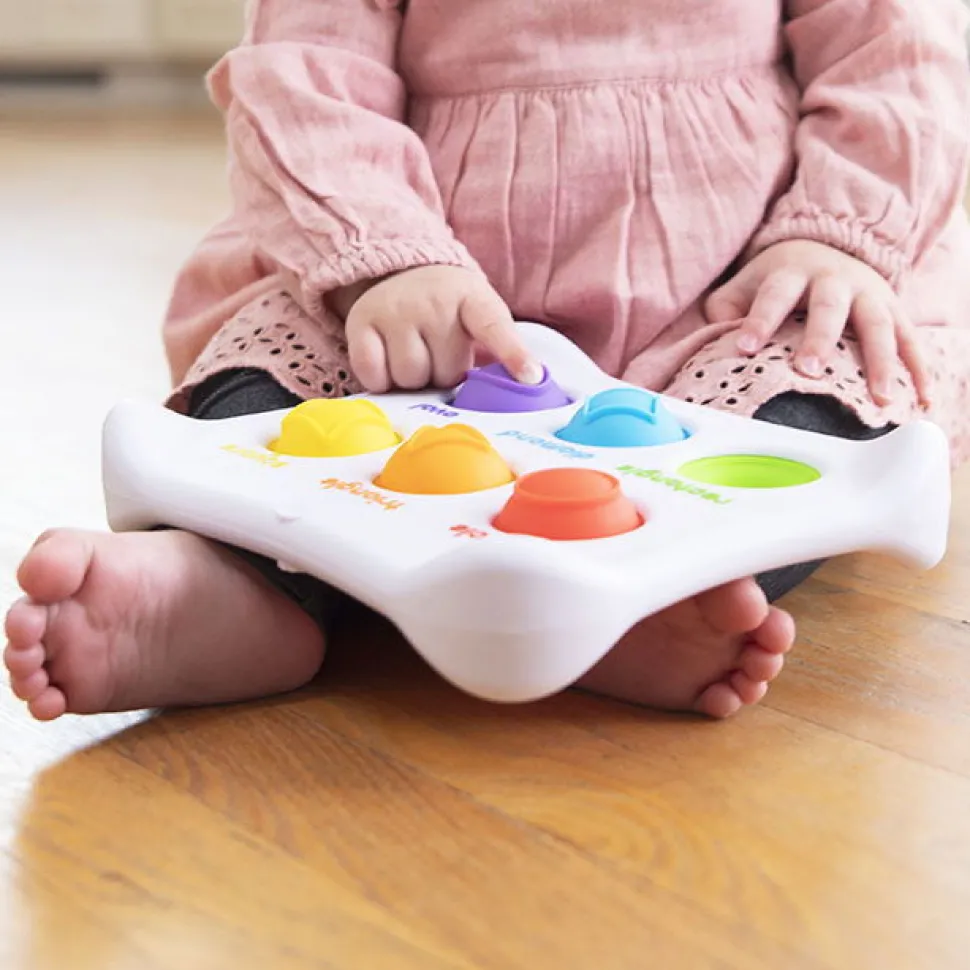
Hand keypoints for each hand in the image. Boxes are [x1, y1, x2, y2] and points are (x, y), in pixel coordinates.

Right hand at [336, 266, 541, 393]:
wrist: (401, 270)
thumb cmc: (449, 310)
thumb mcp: (478, 316)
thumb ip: (495, 350)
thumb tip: (521, 389)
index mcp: (473, 298)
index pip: (495, 327)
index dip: (513, 353)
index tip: (531, 376)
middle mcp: (433, 300)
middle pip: (444, 372)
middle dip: (443, 373)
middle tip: (438, 354)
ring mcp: (395, 308)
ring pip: (409, 377)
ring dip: (413, 378)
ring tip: (415, 355)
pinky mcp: (361, 321)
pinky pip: (374, 375)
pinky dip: (380, 380)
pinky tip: (387, 361)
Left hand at [705, 240, 929, 406]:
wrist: (827, 245)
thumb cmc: (776, 280)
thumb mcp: (745, 285)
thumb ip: (726, 311)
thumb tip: (715, 345)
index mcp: (791, 272)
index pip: (774, 295)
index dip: (759, 320)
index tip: (744, 347)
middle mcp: (834, 279)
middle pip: (829, 307)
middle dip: (820, 338)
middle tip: (809, 370)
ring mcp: (869, 293)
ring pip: (879, 325)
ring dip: (880, 361)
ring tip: (880, 398)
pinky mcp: (894, 309)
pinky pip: (911, 340)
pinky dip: (919, 370)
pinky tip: (923, 400)